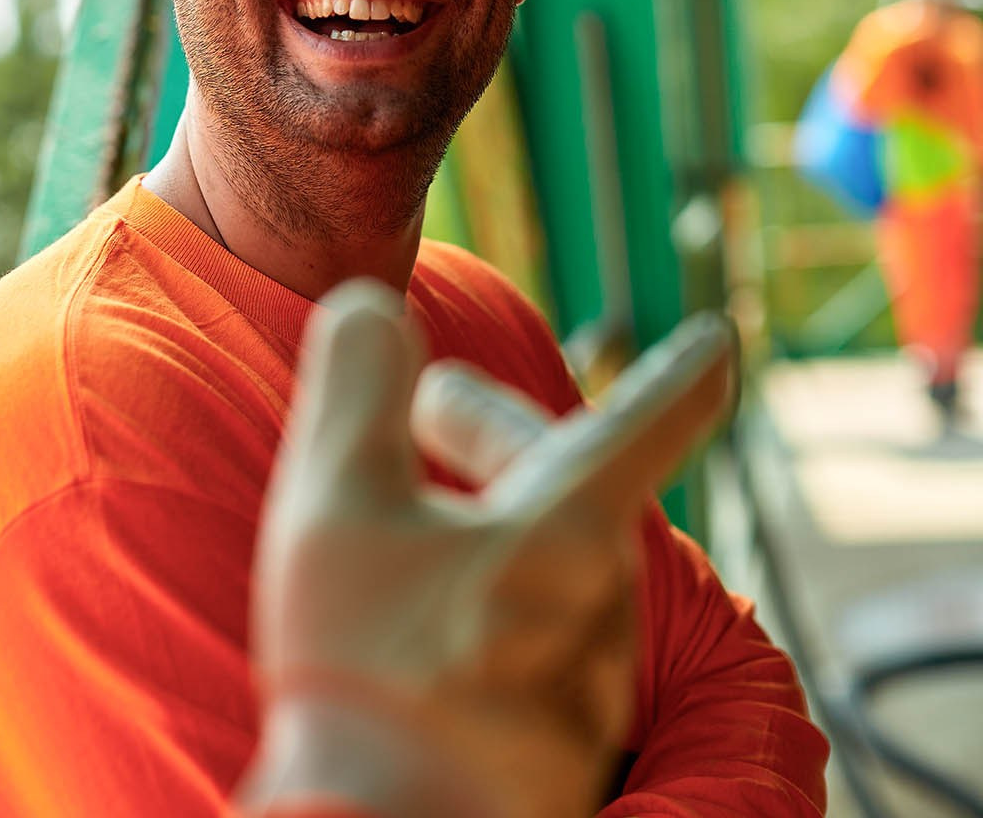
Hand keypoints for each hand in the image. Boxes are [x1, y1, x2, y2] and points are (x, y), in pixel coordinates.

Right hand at [238, 282, 733, 817]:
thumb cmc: (364, 676)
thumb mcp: (334, 505)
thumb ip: (357, 387)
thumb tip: (376, 306)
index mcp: (570, 525)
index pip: (650, 417)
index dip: (683, 367)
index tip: (721, 336)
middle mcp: (604, 600)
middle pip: (569, 480)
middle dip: (493, 431)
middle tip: (423, 416)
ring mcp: (590, 683)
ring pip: (554, 562)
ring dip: (493, 521)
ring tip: (416, 527)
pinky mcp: (565, 748)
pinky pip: (542, 638)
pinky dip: (494, 598)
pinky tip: (431, 625)